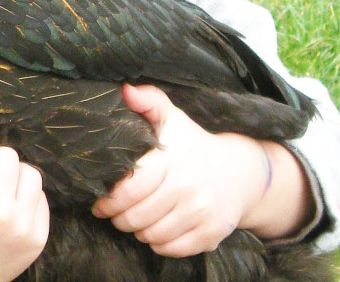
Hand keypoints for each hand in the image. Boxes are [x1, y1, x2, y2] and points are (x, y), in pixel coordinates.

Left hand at [91, 84, 271, 256]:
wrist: (239, 172)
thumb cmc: (193, 145)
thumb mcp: (172, 118)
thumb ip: (149, 101)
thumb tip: (125, 90)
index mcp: (173, 159)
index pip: (130, 187)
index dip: (109, 199)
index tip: (100, 200)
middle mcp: (188, 187)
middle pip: (136, 215)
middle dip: (118, 217)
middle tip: (113, 212)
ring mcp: (201, 212)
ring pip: (151, 235)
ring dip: (135, 231)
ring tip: (133, 219)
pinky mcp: (211, 234)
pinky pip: (171, 249)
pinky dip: (157, 243)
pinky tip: (155, 229)